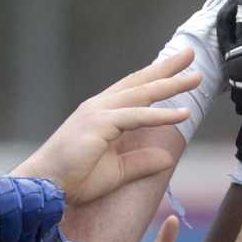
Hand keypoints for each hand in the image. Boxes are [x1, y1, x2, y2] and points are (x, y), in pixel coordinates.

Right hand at [18, 50, 197, 203]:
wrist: (45, 187)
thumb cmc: (74, 179)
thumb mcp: (117, 172)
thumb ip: (141, 162)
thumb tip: (168, 158)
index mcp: (102, 114)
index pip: (134, 89)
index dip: (156, 76)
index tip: (178, 66)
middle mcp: (100, 107)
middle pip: (139, 82)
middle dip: (166, 68)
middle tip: (189, 53)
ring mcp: (98, 113)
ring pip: (141, 94)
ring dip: (170, 84)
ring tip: (196, 77)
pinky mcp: (99, 125)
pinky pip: (136, 117)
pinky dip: (160, 115)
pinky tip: (183, 113)